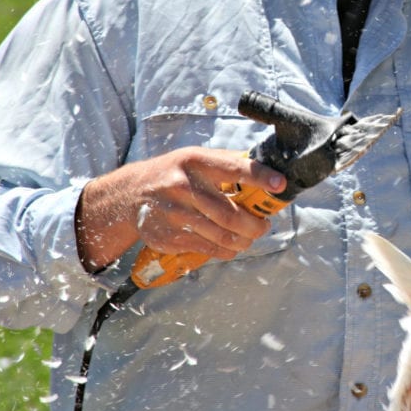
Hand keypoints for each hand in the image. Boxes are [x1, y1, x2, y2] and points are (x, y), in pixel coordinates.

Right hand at [75, 147, 285, 271]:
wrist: (130, 195)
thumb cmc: (173, 174)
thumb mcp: (195, 160)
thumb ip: (227, 166)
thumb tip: (266, 175)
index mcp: (195, 162)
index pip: (235, 168)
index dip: (261, 177)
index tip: (280, 185)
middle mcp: (183, 186)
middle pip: (231, 214)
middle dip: (255, 225)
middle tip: (263, 225)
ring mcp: (174, 214)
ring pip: (223, 236)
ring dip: (244, 240)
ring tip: (250, 236)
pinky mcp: (168, 237)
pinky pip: (208, 249)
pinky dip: (227, 251)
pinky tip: (231, 245)